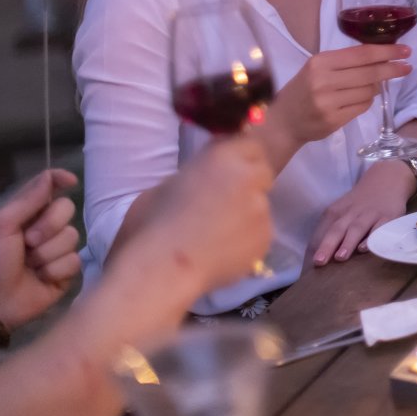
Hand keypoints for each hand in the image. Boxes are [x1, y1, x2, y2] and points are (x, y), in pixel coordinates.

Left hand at [0, 169, 80, 329]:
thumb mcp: (1, 226)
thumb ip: (27, 200)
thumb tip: (52, 176)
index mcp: (28, 212)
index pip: (50, 185)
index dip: (61, 179)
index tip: (70, 182)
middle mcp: (47, 226)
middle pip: (67, 208)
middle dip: (48, 226)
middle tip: (28, 242)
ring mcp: (59, 248)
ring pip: (72, 236)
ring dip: (47, 254)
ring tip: (31, 266)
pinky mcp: (68, 269)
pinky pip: (75, 260)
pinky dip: (55, 270)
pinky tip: (41, 278)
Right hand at [138, 136, 273, 292]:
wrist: (160, 272)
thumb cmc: (150, 226)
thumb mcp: (166, 186)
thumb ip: (195, 176)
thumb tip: (203, 181)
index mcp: (223, 157)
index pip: (249, 143)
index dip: (240, 157)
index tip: (228, 171)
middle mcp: (249, 177)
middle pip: (262, 172)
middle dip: (249, 183)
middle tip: (224, 203)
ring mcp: (261, 209)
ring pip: (260, 206)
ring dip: (246, 214)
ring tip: (217, 235)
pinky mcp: (266, 238)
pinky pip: (259, 233)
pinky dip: (246, 240)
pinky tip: (221, 252)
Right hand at [266, 44, 413, 145]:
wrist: (283, 121)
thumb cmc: (302, 90)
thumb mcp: (317, 68)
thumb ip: (344, 62)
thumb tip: (381, 57)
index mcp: (320, 62)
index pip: (361, 54)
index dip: (386, 52)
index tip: (405, 51)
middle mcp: (324, 80)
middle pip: (369, 73)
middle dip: (392, 69)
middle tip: (407, 67)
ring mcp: (328, 102)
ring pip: (369, 91)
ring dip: (376, 88)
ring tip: (370, 86)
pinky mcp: (333, 120)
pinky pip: (362, 107)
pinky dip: (366, 101)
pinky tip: (360, 99)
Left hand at [308, 159, 413, 265]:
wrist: (386, 179)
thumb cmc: (359, 204)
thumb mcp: (342, 211)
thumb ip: (331, 231)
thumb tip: (315, 259)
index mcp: (335, 212)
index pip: (321, 232)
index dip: (314, 250)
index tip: (307, 269)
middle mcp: (350, 213)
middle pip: (336, 230)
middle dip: (327, 246)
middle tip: (319, 263)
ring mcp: (370, 214)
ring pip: (356, 228)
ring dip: (348, 242)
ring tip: (340, 258)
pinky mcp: (388, 216)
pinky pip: (379, 227)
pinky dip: (372, 237)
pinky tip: (365, 248)